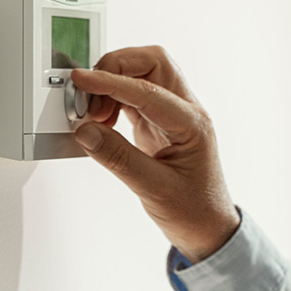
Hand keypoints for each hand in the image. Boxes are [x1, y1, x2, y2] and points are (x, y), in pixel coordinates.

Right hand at [69, 46, 239, 262]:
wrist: (207, 228)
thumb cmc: (193, 211)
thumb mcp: (153, 189)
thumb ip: (118, 158)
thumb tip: (86, 131)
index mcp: (192, 124)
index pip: (148, 90)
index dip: (111, 82)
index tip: (82, 80)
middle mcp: (185, 112)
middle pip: (152, 63)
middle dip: (116, 67)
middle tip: (89, 95)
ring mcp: (172, 115)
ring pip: (143, 75)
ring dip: (113, 85)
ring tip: (94, 115)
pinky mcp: (159, 123)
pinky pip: (134, 96)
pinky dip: (114, 100)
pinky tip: (101, 120)